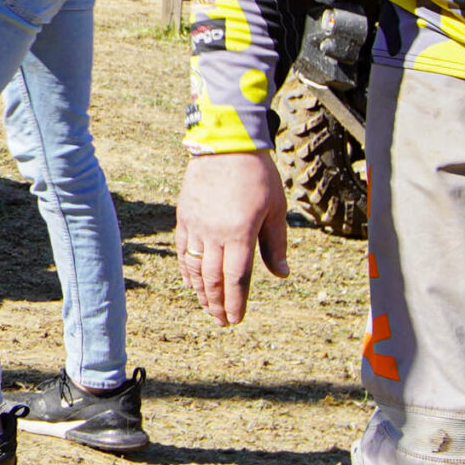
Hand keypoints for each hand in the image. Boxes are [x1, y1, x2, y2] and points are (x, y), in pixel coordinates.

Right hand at [175, 150, 289, 325]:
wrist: (226, 143)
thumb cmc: (257, 176)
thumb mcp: (275, 210)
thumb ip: (276, 245)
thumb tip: (282, 275)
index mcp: (240, 233)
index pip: (236, 278)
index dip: (236, 302)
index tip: (235, 319)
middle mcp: (214, 234)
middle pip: (213, 279)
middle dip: (218, 303)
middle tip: (222, 321)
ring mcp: (196, 225)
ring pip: (195, 268)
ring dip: (201, 291)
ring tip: (208, 307)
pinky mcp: (185, 216)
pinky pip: (182, 249)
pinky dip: (186, 269)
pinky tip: (191, 282)